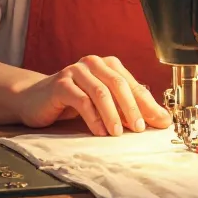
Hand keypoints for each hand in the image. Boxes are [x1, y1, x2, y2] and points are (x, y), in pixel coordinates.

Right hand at [17, 54, 171, 136]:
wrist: (36, 99)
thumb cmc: (74, 101)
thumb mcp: (104, 103)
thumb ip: (128, 108)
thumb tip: (160, 120)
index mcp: (108, 65)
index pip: (133, 84)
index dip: (148, 104)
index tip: (161, 122)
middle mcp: (94, 64)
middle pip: (118, 84)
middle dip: (132, 108)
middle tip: (139, 129)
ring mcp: (76, 71)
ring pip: (101, 91)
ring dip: (112, 114)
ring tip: (118, 133)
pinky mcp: (61, 84)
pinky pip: (81, 100)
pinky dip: (93, 118)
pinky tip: (99, 131)